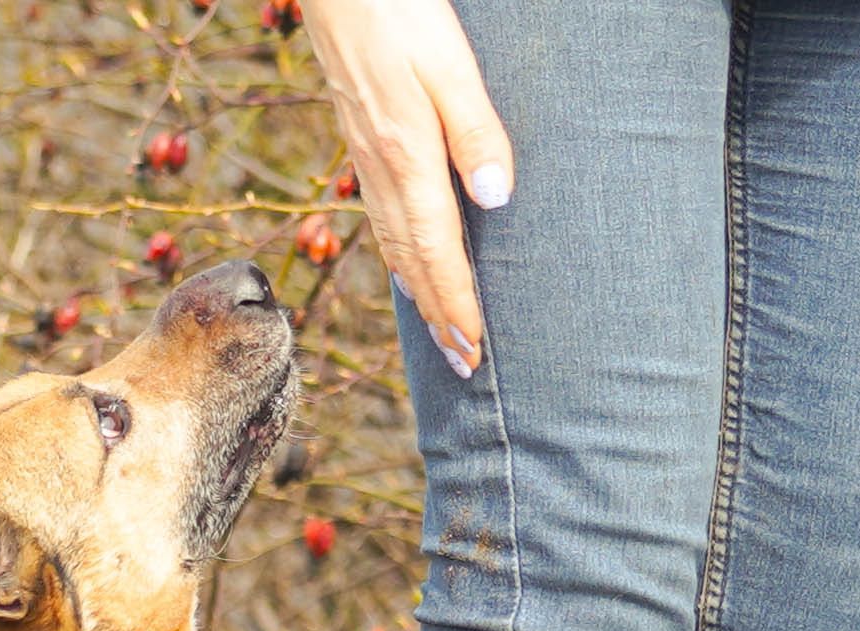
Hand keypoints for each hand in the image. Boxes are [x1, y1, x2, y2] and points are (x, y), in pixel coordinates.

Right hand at [299, 0, 512, 378]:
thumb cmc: (399, 11)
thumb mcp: (450, 63)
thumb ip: (476, 131)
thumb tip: (498, 199)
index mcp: (408, 154)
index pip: (438, 250)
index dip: (458, 304)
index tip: (476, 349)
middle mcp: (381, 170)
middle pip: (413, 263)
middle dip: (439, 318)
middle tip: (466, 366)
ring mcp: (365, 160)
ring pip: (393, 247)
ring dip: (420, 297)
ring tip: (442, 335)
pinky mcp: (361, 145)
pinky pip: (381, 222)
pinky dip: (398, 260)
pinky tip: (408, 270)